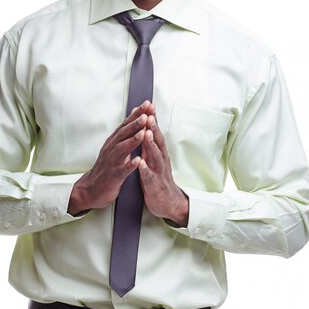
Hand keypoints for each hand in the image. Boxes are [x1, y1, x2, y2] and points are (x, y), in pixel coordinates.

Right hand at [68, 101, 152, 214]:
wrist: (91, 189)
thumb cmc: (106, 168)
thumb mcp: (115, 147)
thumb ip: (125, 133)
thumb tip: (134, 116)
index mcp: (114, 142)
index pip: (126, 125)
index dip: (136, 114)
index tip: (147, 104)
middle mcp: (111, 149)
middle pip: (124, 134)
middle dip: (135, 124)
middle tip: (146, 114)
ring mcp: (112, 162)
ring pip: (122, 149)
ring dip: (133, 141)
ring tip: (143, 133)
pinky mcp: (113, 176)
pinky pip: (122, 170)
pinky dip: (129, 165)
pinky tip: (138, 161)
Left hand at [138, 108, 188, 226]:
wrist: (168, 203)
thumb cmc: (158, 179)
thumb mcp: (154, 158)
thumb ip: (151, 144)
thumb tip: (147, 127)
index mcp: (158, 152)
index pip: (155, 133)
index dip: (152, 119)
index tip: (148, 105)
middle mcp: (160, 159)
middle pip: (157, 141)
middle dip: (153, 128)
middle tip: (149, 114)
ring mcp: (158, 172)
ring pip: (155, 156)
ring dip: (150, 144)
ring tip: (146, 133)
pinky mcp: (154, 185)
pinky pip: (149, 176)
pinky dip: (144, 169)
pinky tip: (140, 162)